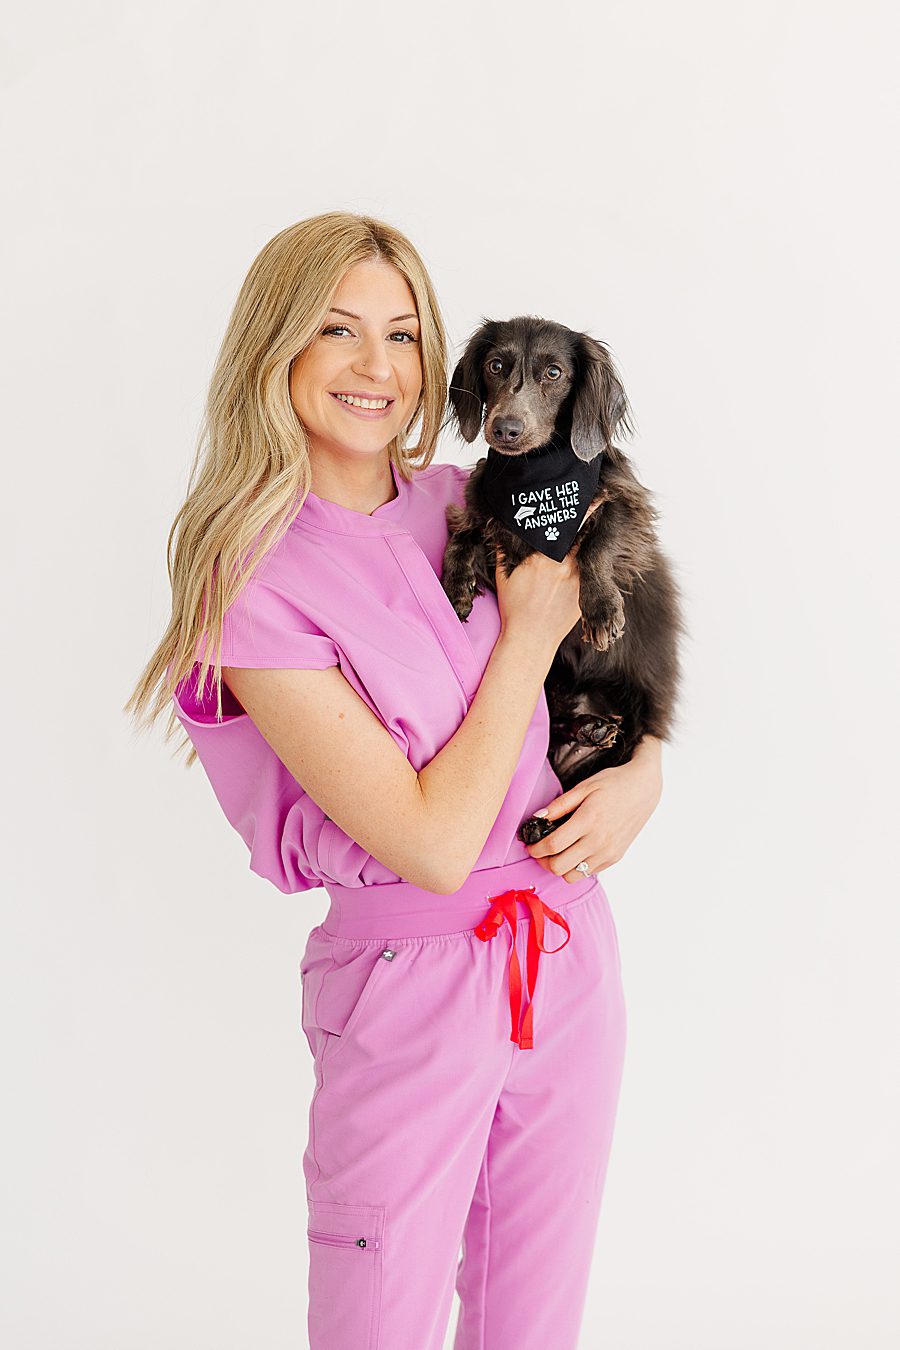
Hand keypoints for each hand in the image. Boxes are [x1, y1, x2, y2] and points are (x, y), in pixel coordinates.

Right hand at [494, 500, 601, 648]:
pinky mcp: (585, 596)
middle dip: (591, 518)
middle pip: (582, 536)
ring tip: (600, 523)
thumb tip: (498, 527)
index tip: (593, 496)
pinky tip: (591, 558)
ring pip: (588, 554)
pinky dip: (592, 564)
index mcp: (545, 558)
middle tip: (602, 499)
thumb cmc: (515, 607)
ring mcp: (578, 582)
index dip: (581, 511)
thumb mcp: (505, 574)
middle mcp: (565, 567)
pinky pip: (591, 575)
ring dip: (592, 539)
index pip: (565, 528)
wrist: (530, 639)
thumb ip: (504, 549)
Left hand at [524, 737, 663, 880]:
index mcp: (588, 820)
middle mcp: (599, 841)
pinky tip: (574, 852)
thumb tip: (537, 818)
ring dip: (559, 867)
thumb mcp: (584, 787)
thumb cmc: (613, 784)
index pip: (552, 845)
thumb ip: (559, 805)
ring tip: (555, 854)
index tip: (529, 845)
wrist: (644, 790)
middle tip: (539, 850)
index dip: (535, 849)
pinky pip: (588, 873)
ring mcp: (608, 852)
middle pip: (559, 866)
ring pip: (572, 876)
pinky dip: (575, 867)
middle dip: (543, 861)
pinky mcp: (615, 858)